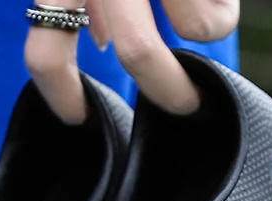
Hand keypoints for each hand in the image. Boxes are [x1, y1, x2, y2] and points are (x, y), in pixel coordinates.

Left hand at [24, 0, 239, 123]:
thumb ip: (88, 1)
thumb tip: (98, 40)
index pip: (46, 53)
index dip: (62, 96)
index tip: (79, 118)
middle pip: (141, 52)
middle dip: (170, 89)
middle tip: (187, 104)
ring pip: (197, 28)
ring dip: (208, 31)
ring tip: (208, 13)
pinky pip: (221, 14)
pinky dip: (225, 10)